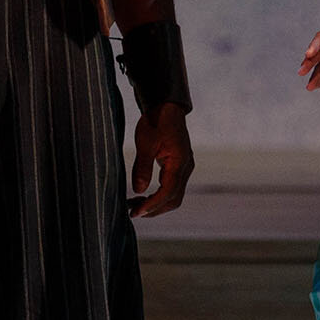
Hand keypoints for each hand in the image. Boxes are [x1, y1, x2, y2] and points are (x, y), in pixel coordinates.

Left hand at [129, 102, 193, 217]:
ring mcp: (184, 168)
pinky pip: (171, 188)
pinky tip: (142, 196)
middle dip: (154, 209)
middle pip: (173, 199)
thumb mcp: (146, 142)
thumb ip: (143, 167)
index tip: (135, 212)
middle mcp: (186, 168)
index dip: (152, 205)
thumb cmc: (156, 121)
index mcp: (179, 162)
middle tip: (133, 213)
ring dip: (156, 204)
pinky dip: (158, 196)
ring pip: (173, 196)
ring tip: (134, 206)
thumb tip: (139, 190)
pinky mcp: (179, 167)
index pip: (167, 192)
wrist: (167, 107)